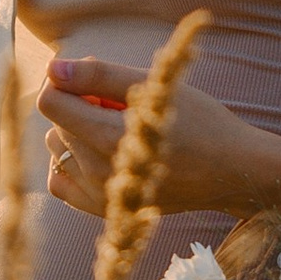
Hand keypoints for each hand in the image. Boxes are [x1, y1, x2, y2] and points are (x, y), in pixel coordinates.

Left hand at [34, 55, 280, 221]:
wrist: (231, 172)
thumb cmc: (199, 121)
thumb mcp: (154, 86)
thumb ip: (98, 75)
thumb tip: (52, 68)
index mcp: (108, 136)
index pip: (49, 101)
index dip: (67, 83)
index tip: (95, 82)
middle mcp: (98, 170)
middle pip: (55, 123)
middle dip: (78, 106)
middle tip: (121, 106)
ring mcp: (99, 195)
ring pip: (56, 149)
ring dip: (75, 134)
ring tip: (116, 130)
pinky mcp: (102, 211)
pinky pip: (60, 182)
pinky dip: (72, 164)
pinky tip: (100, 154)